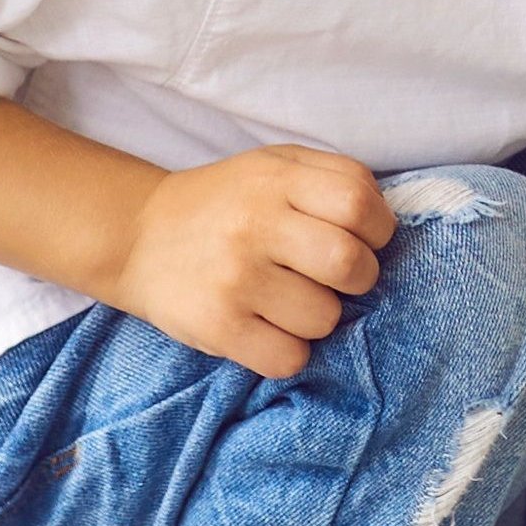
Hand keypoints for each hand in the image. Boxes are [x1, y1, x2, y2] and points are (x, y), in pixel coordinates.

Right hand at [109, 145, 391, 378]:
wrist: (138, 236)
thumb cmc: (226, 204)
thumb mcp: (273, 166)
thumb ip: (332, 179)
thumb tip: (387, 223)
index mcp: (275, 179)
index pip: (359, 205)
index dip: (377, 230)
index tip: (361, 240)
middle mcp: (254, 225)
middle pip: (350, 265)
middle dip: (357, 279)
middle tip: (332, 278)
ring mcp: (234, 278)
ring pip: (324, 318)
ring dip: (318, 317)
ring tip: (287, 300)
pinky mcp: (217, 326)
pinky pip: (290, 358)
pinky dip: (290, 351)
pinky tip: (268, 329)